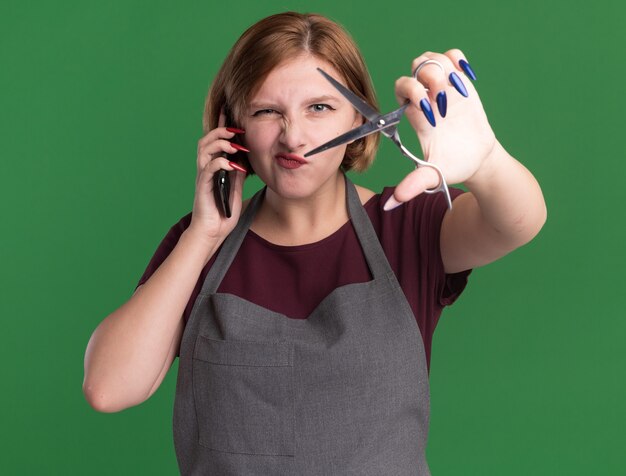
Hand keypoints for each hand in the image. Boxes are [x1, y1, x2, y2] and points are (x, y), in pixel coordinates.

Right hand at [188, 110, 247, 241]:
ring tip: (235, 146)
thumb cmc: (222, 213)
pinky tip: (233, 165)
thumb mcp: (235, 190)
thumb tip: (244, 159)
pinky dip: (220, 163)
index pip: (216, 141)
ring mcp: (203, 177)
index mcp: (213, 167)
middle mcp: (205, 169)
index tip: (229, 110)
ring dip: (220, 144)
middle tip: (237, 131)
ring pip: (204, 150)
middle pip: (206, 140)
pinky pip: (208, 168)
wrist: (212, 232)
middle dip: (221, 131)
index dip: (221, 125)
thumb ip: (237, 174)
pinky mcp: (203, 186)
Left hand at [389, 49, 496, 205]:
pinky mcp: (461, 83)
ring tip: (457, 90)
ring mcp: (444, 88)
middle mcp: (427, 98)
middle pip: (415, 67)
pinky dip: (458, 60)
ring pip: (432, 59)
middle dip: (429, 77)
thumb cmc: (453, 167)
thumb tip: (389, 204)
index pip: (401, 88)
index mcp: (416, 115)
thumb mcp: (433, 176)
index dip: (413, 92)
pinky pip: (453, 56)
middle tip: (443, 98)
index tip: (430, 110)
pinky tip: (466, 78)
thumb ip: (412, 185)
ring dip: (444, 68)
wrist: (478, 160)